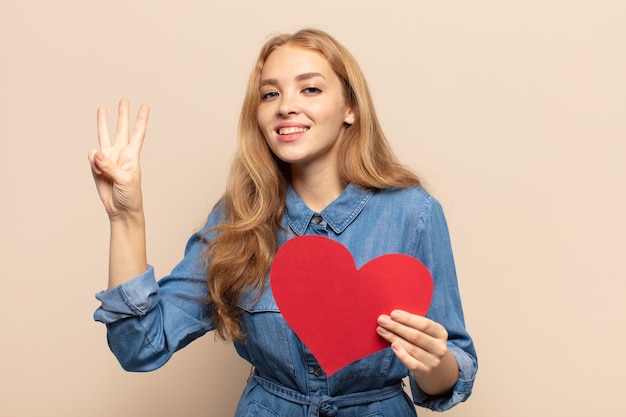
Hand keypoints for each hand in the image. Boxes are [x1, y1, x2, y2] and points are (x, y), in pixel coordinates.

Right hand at [87, 99, 149, 219]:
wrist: (120, 209)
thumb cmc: (130, 195)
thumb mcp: (125, 180)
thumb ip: (109, 166)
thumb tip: (95, 153)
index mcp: (132, 155)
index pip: (138, 134)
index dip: (141, 120)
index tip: (145, 106)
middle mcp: (121, 154)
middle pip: (121, 130)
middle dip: (123, 115)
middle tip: (124, 101)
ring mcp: (108, 159)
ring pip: (104, 136)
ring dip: (103, 123)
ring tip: (102, 108)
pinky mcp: (97, 166)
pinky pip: (92, 157)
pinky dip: (93, 162)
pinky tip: (97, 169)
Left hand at [377, 310, 458, 394]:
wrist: (435, 366)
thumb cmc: (424, 343)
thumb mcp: (425, 332)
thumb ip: (413, 323)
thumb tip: (391, 316)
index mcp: (441, 333)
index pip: (424, 324)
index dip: (408, 319)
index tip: (393, 314)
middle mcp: (439, 347)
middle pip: (416, 336)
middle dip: (396, 327)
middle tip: (382, 320)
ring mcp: (433, 361)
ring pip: (411, 348)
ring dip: (393, 338)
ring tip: (381, 330)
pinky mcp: (425, 372)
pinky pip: (412, 364)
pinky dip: (402, 355)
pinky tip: (393, 346)